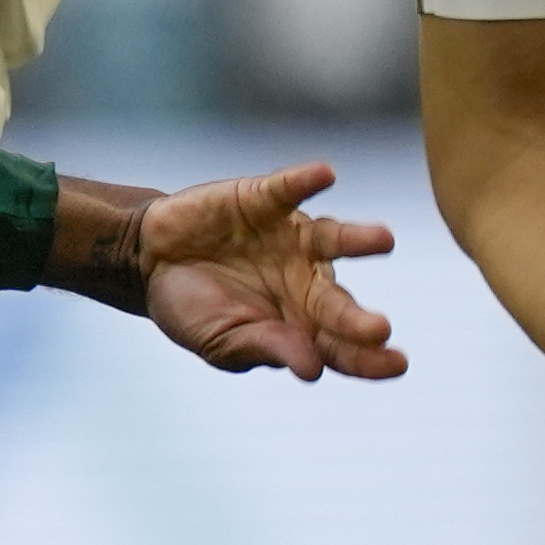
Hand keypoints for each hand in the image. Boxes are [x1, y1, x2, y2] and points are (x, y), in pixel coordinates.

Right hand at [137, 164, 403, 382]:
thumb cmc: (190, 309)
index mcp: (300, 324)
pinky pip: (291, 188)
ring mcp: (291, 238)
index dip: (369, 359)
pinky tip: (325, 175)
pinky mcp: (266, 200)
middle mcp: (306, 280)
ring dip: (359, 240)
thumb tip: (312, 369)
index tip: (397, 364)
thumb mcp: (222, 340)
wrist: (147, 259)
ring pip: (333, 239)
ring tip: (383, 241)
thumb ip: (266, 348)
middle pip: (338, 301)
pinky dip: (307, 180)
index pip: (341, 347)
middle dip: (357, 318)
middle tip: (378, 329)